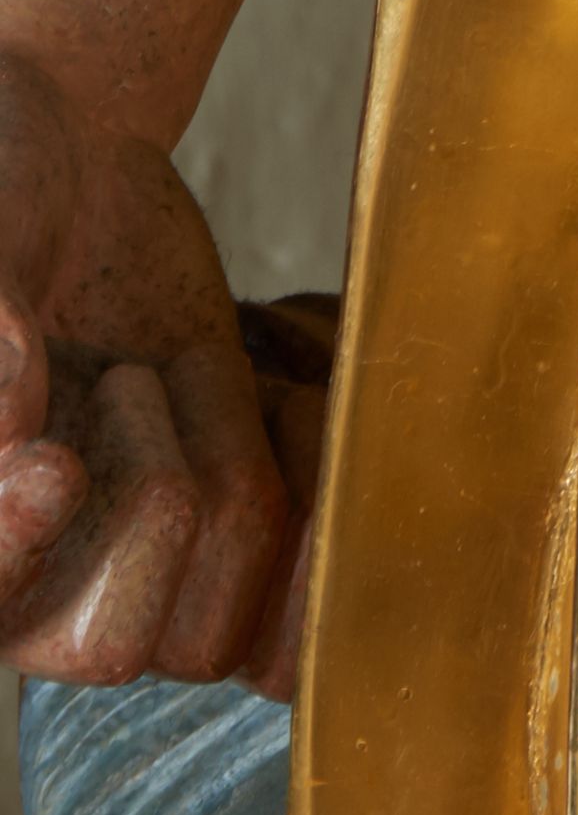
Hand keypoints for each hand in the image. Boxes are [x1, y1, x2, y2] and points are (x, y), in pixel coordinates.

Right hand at [0, 47, 290, 684]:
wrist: (85, 166)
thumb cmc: (8, 212)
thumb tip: (9, 421)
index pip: (0, 602)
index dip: (27, 554)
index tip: (52, 460)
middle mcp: (45, 590)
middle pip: (118, 648)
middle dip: (150, 480)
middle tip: (126, 376)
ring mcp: (151, 574)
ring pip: (225, 609)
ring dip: (228, 451)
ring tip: (185, 368)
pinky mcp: (240, 532)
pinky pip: (308, 568)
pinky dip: (309, 457)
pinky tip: (274, 389)